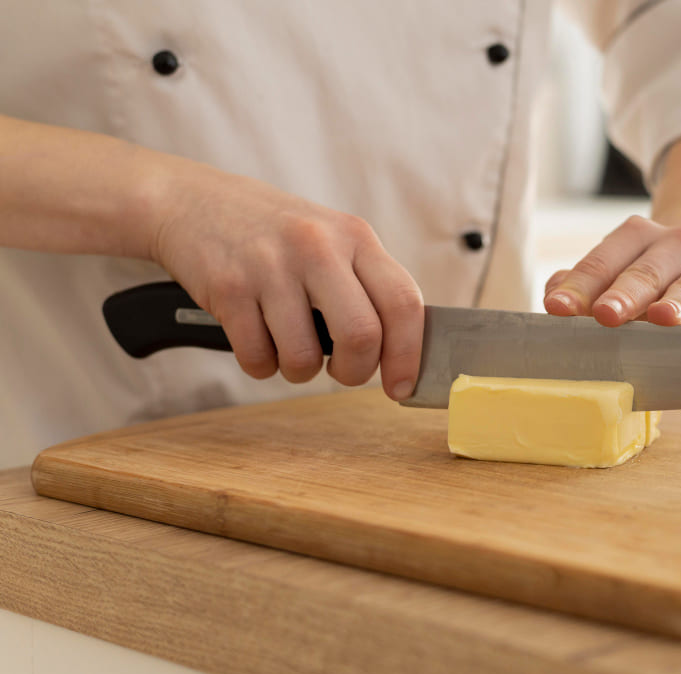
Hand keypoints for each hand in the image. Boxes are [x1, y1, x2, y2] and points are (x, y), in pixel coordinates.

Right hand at [149, 163, 422, 400]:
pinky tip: (257, 338)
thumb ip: (367, 286)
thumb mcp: (331, 240)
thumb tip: (402, 352)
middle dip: (354, 372)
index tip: (402, 386)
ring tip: (290, 349)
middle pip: (361, 336)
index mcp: (355, 237)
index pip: (403, 302)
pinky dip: (261, 364)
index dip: (409, 354)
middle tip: (341, 371)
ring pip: (304, 357)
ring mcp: (272, 266)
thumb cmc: (274, 234)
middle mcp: (318, 246)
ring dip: (299, 371)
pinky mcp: (229, 287)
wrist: (191, 201)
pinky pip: (258, 358)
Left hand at [542, 215, 680, 331]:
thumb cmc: (645, 284)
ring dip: (678, 302)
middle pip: (643, 272)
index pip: (601, 263)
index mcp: (633, 236)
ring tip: (663, 318)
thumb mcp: (612, 280)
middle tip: (604, 315)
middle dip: (624, 295)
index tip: (557, 309)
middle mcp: (673, 242)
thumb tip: (553, 295)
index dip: (578, 288)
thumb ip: (580, 288)